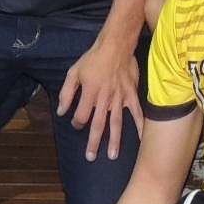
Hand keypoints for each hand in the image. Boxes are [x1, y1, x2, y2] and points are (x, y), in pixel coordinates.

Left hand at [58, 33, 139, 160]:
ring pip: (116, 123)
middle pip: (98, 125)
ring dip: (114, 140)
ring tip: (112, 155)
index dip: (77, 122)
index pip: (81, 116)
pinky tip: (142, 140)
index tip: (76, 124)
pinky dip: (140, 126)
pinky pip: (137, 113)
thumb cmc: (93, 59)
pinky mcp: (131, 95)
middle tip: (91, 157)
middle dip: (94, 142)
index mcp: (90, 94)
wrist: (116, 46)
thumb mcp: (74, 72)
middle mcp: (104, 99)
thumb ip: (67, 93)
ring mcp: (120, 99)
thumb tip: (62, 111)